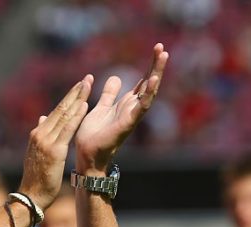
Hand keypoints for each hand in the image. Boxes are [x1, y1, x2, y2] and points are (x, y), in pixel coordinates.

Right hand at [18, 76, 91, 207]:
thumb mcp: (37, 153)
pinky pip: (67, 130)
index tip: (79, 86)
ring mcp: (46, 141)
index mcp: (38, 134)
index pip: (56, 112)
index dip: (68, 98)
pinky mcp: (54, 150)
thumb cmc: (37, 178)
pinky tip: (84, 106)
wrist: (31, 195)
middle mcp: (40, 134)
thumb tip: (42, 118)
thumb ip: (41, 135)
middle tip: (87, 78)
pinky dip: (76, 116)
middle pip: (60, 109)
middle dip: (75, 93)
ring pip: (64, 115)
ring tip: (88, 86)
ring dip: (77, 99)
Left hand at [74, 43, 168, 171]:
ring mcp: (132, 115)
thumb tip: (116, 77)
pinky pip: (141, 107)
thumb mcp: (102, 107)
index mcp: (126, 104)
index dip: (150, 66)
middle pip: (149, 83)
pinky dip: (148, 93)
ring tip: (162, 57)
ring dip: (156, 75)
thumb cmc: (94, 134)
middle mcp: (132, 108)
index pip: (142, 81)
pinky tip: (153, 80)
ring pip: (149, 92)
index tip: (156, 49)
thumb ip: (109, 94)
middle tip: (162, 48)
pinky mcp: (128, 123)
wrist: (88, 154)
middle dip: (156, 66)